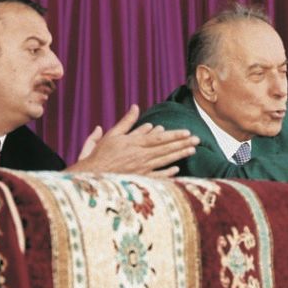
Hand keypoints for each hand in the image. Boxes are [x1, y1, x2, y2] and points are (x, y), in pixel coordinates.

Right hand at [66, 104, 198, 176]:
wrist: (89, 176)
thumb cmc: (99, 155)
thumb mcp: (111, 135)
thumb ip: (126, 122)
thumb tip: (136, 107)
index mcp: (134, 144)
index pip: (159, 138)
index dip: (174, 135)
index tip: (187, 132)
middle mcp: (140, 156)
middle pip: (165, 148)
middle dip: (182, 144)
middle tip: (197, 140)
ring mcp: (141, 169)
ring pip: (164, 161)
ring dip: (179, 155)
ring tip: (192, 150)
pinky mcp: (139, 180)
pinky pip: (156, 176)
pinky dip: (167, 172)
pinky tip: (177, 168)